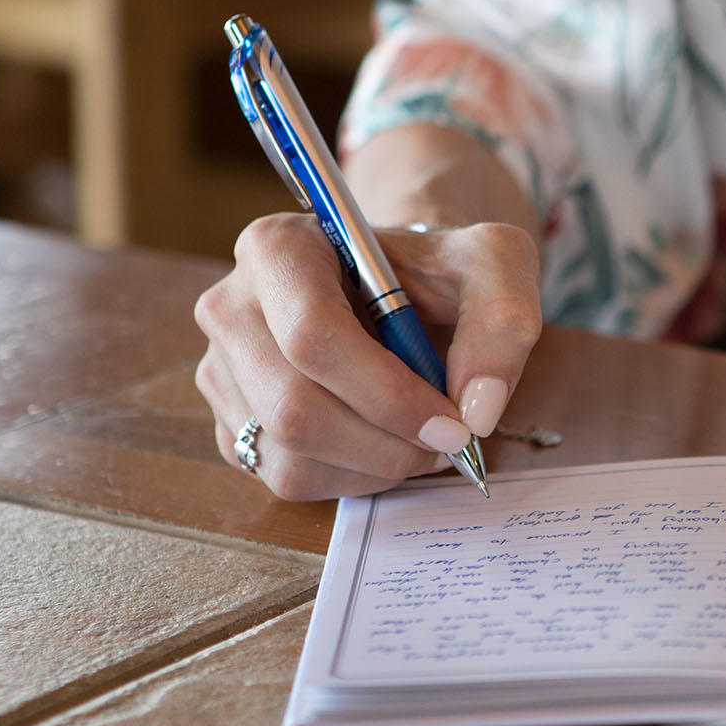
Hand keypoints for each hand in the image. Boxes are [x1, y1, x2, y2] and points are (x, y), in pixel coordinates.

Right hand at [193, 213, 541, 500]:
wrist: (405, 292)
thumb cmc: (441, 273)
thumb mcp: (494, 265)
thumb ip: (502, 321)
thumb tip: (477, 407)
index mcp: (277, 248)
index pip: (313, 337)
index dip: (388, 396)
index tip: (453, 423)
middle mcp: (231, 307)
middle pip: (294, 407)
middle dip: (386, 442)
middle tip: (448, 442)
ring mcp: (222, 370)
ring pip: (289, 453)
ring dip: (374, 465)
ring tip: (421, 438)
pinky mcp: (231, 424)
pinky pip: (286, 477)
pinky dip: (351, 477)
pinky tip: (384, 444)